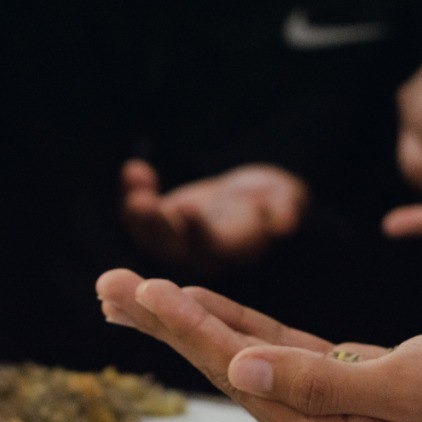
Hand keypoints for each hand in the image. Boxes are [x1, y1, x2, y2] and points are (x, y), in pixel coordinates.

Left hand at [96, 268, 421, 421]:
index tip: (141, 291)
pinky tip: (201, 305)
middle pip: (227, 366)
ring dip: (192, 321)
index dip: (189, 330)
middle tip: (106, 285)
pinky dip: (240, 323)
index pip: (241, 376)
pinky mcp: (345, 383)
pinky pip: (280, 349)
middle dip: (166, 323)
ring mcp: (329, 410)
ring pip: (245, 354)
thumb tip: (240, 370)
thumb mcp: (409, 385)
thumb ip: (322, 381)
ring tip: (133, 291)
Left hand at [121, 160, 306, 270]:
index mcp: (230, 250)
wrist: (253, 200)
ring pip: (150, 233)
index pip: (209, 247)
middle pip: (171, 246)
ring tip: (136, 178)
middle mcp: (198, 252)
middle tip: (142, 201)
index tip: (188, 206)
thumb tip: (287, 224)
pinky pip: (141, 214)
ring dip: (138, 211)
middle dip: (156, 223)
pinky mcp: (162, 221)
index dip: (196, 230)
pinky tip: (135, 169)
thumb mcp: (286, 201)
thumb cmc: (274, 200)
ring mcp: (176, 238)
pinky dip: (136, 191)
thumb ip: (285, 210)